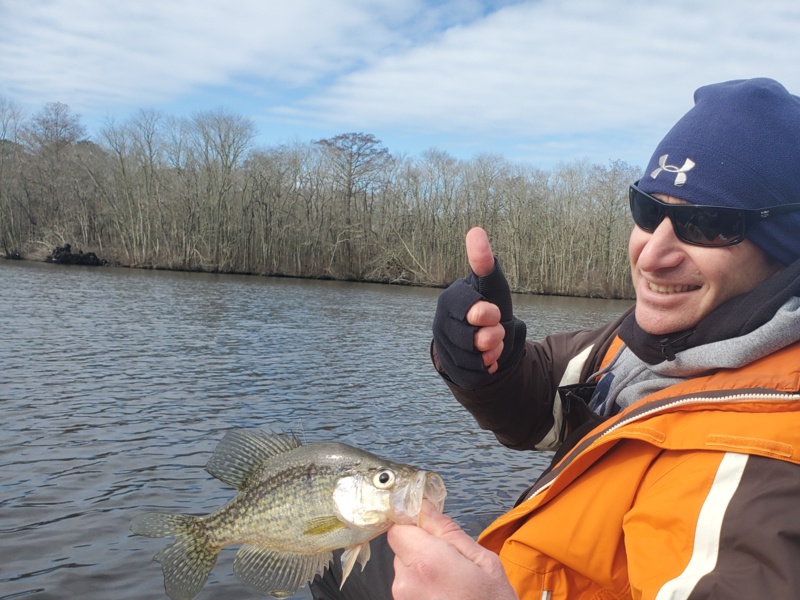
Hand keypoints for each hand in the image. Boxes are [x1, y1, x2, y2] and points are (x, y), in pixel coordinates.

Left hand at [388, 501, 518, 599]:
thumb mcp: (484, 562)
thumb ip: (449, 532)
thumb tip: (425, 507)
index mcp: (427, 562)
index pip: (398, 529)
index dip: (412, 524)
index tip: (428, 527)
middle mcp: (407, 583)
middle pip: (401, 549)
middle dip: (422, 549)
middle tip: (452, 562)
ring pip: (405, 571)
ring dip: (423, 571)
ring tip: (452, 585)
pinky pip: (409, 591)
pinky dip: (424, 590)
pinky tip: (446, 597)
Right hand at [432, 227, 524, 388]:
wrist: (487, 338)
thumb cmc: (489, 304)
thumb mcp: (491, 284)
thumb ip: (484, 261)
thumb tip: (475, 231)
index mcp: (449, 301)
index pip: (462, 308)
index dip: (482, 312)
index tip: (495, 313)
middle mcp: (441, 324)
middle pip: (468, 337)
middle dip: (491, 335)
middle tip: (498, 329)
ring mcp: (444, 348)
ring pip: (471, 358)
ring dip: (491, 352)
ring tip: (495, 343)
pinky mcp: (452, 369)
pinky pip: (472, 374)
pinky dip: (487, 368)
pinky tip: (490, 359)